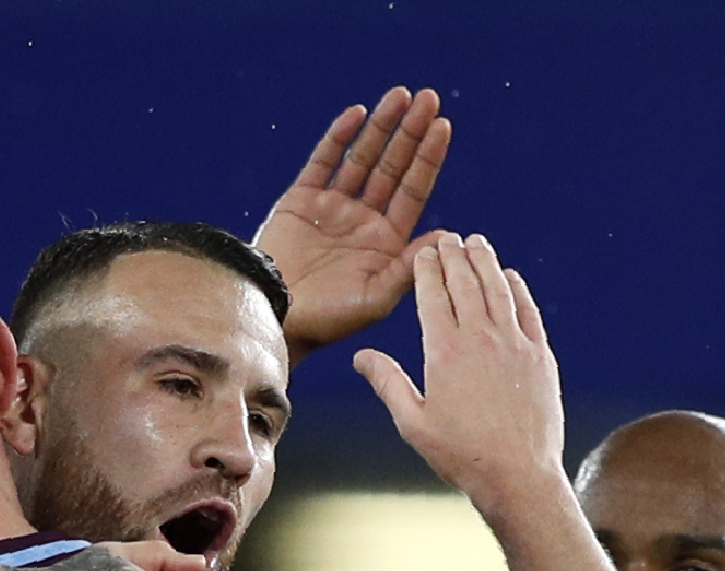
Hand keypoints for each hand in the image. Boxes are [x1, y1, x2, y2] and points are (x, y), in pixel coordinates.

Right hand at [254, 87, 452, 358]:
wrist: (276, 321)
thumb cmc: (329, 321)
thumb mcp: (376, 299)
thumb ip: (409, 268)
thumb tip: (447, 237)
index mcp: (386, 241)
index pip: (414, 191)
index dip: (428, 158)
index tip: (444, 126)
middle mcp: (363, 219)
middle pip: (393, 166)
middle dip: (411, 132)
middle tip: (430, 98)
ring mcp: (333, 207)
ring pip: (363, 157)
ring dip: (382, 126)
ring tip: (401, 95)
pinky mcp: (301, 200)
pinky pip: (323, 161)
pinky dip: (339, 137)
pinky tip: (358, 114)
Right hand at [353, 234, 564, 520]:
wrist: (518, 475)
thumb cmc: (462, 455)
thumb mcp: (413, 423)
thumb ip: (387, 383)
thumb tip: (360, 357)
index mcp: (444, 352)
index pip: (432, 295)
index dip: (426, 269)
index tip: (423, 253)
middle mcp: (480, 339)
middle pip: (464, 282)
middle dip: (453, 254)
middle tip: (448, 237)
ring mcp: (514, 343)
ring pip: (498, 288)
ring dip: (485, 261)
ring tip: (477, 243)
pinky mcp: (540, 355)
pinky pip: (527, 310)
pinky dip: (517, 288)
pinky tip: (510, 277)